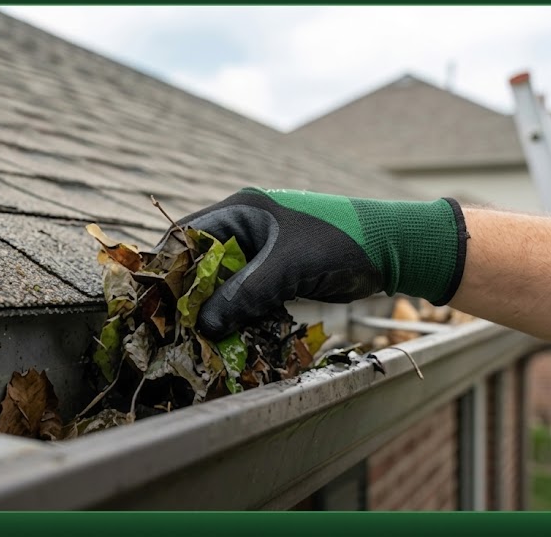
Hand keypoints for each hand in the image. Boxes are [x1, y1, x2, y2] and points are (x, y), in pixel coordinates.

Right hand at [174, 188, 468, 338]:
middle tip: (177, 328)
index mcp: (241, 211)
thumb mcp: (288, 267)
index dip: (168, 267)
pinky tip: (232, 337)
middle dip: (190, 295)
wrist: (394, 250)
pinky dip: (238, 315)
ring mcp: (262, 253)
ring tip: (201, 339)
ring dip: (215, 309)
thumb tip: (204, 325)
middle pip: (201, 264)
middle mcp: (245, 229)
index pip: (186, 236)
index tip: (156, 302)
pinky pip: (246, 296)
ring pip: (222, 284)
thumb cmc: (341, 242)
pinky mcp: (277, 275)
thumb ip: (244, 293)